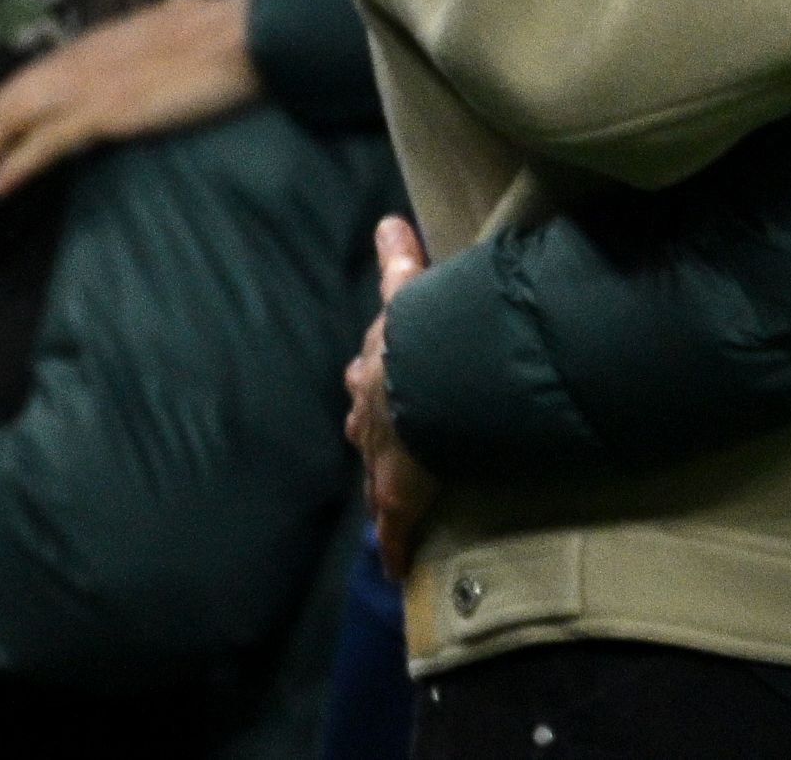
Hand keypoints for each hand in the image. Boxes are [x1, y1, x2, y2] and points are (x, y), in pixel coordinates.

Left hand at [0, 0, 256, 202]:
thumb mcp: (191, 15)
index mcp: (100, 42)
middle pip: (10, 97)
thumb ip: (176, 14)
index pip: (34, 77)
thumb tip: (184, 3)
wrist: (251, 33)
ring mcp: (93, 83)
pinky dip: (17, 161)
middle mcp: (84, 59)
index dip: (2, 109)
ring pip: (14, 116)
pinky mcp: (108, 109)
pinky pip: (47, 140)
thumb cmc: (232, 27)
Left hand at [343, 216, 438, 580]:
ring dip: (387, 495)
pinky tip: (400, 570)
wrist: (424, 379)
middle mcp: (370, 419)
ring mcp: (382, 463)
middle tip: (389, 451)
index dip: (376, 387)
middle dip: (376, 437)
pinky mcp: (400, 499)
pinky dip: (399, 549)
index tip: (378, 394)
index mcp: (374, 373)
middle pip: (366, 431)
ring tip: (398, 510)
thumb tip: (387, 220)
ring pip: (380, 484)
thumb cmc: (422, 332)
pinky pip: (398, 531)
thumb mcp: (408, 291)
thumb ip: (397, 260)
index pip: (370, 382)